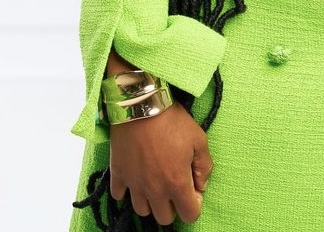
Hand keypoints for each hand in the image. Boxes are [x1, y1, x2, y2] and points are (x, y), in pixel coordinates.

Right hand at [109, 100, 213, 225]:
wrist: (142, 105)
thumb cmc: (173, 121)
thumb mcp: (199, 139)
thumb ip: (204, 166)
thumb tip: (201, 185)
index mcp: (176, 183)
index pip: (189, 215)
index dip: (195, 204)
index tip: (193, 188)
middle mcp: (154, 190)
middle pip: (164, 218)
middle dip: (173, 205)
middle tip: (174, 184)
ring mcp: (134, 184)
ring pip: (142, 211)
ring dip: (151, 201)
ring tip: (155, 182)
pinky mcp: (118, 174)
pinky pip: (119, 195)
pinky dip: (127, 190)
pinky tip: (136, 176)